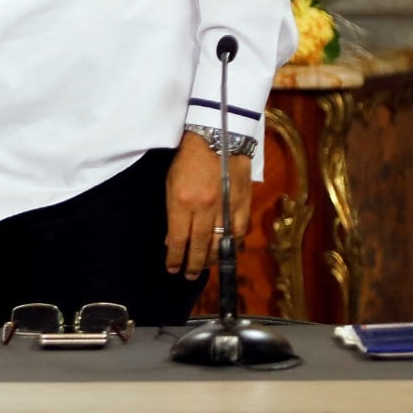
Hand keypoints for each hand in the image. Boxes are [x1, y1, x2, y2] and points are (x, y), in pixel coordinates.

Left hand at [163, 131, 252, 279]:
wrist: (218, 137)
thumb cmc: (189, 159)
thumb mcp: (171, 183)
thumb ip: (172, 213)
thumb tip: (171, 239)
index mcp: (182, 202)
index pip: (178, 239)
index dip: (175, 258)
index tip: (172, 269)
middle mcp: (204, 208)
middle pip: (199, 246)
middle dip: (193, 265)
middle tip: (189, 276)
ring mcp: (225, 207)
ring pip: (220, 243)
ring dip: (211, 259)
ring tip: (204, 267)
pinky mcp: (242, 203)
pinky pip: (238, 232)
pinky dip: (232, 245)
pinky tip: (225, 252)